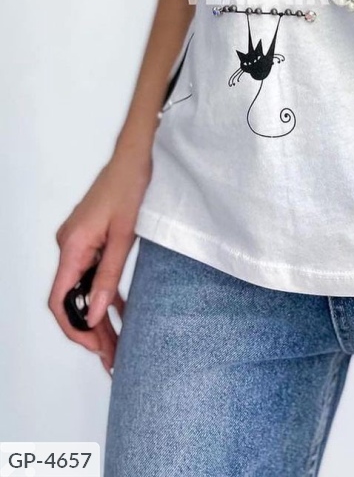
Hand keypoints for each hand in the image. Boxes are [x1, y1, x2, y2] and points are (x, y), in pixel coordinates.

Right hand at [47, 148, 151, 375]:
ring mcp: (80, 241)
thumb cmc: (131, 185)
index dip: (74, 328)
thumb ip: (108, 276)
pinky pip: (93, 271)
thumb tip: (93, 315)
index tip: (95, 348)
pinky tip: (121, 310)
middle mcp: (70, 245)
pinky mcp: (92, 236)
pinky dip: (104, 291)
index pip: (60, 300)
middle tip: (112, 355)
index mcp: (72, 246)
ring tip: (117, 342)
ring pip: (84, 286)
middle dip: (90, 329)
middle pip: (72, 297)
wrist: (136, 154)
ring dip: (99, 314)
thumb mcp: (125, 236)